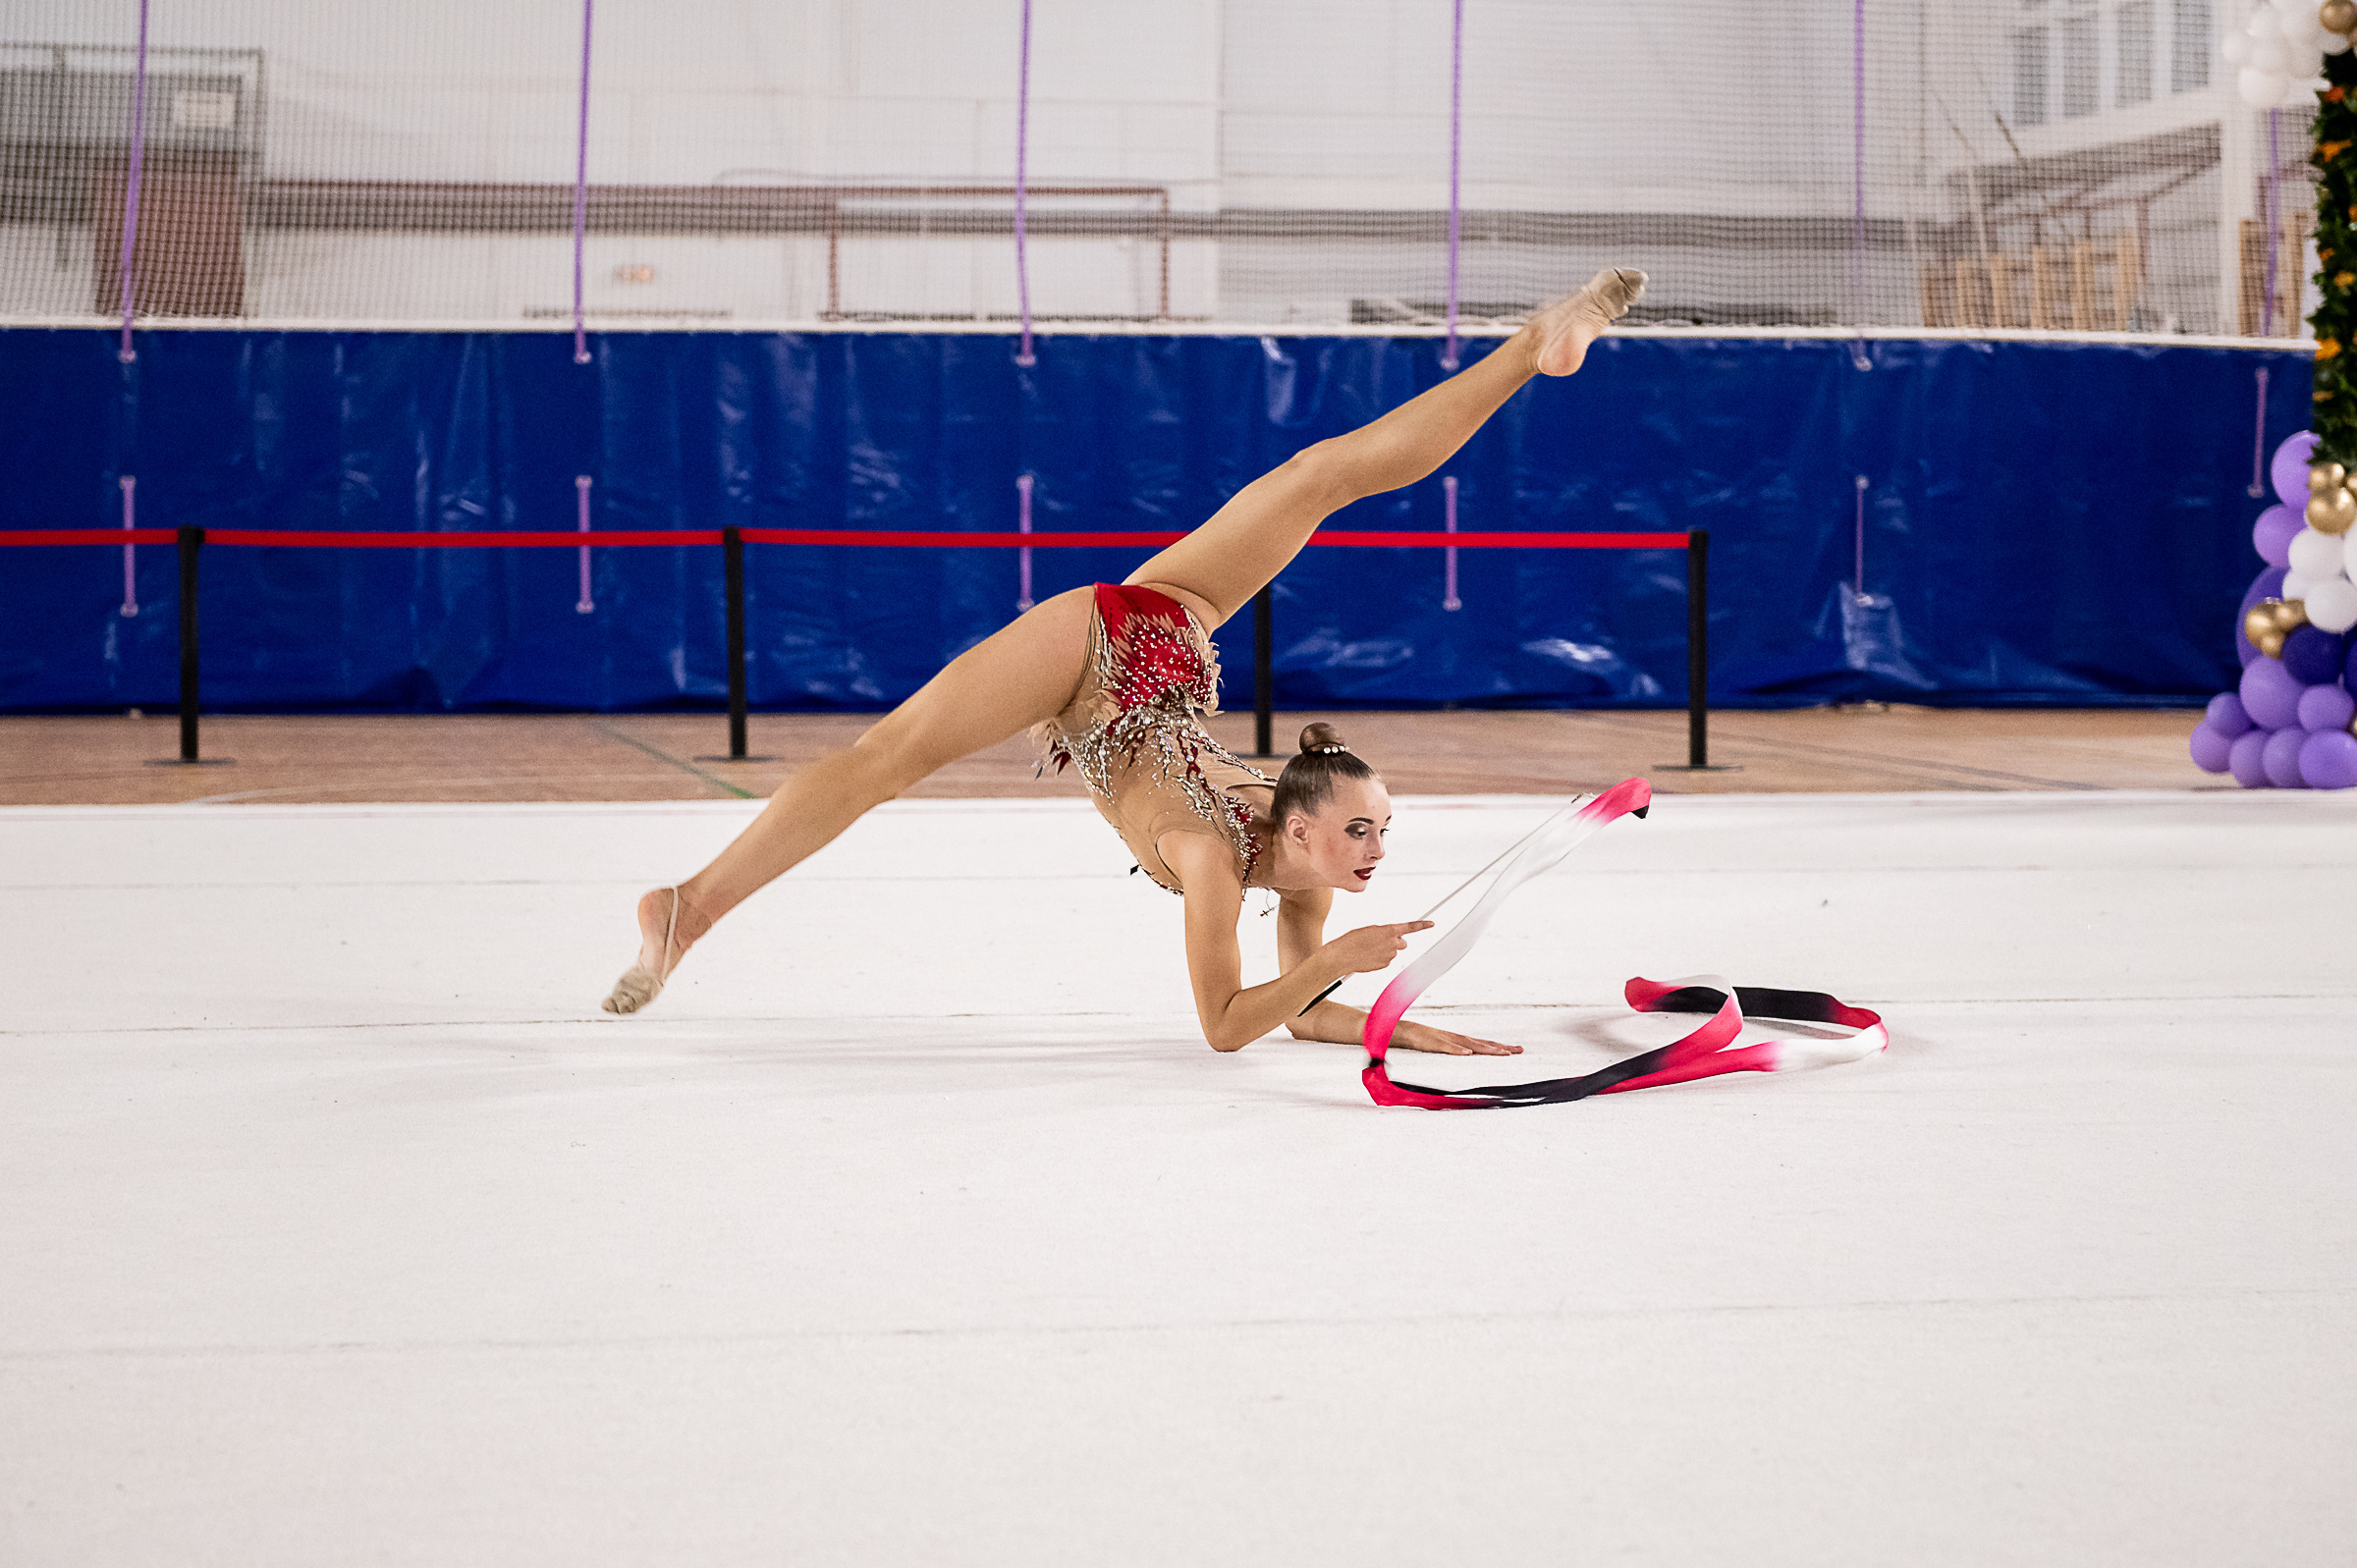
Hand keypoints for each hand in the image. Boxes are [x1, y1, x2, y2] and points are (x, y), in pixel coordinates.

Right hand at [1321, 921, 1433, 975]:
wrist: (1341, 956)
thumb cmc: (1351, 940)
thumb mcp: (1369, 930)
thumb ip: (1383, 933)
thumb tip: (1391, 939)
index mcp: (1388, 930)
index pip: (1410, 927)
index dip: (1422, 925)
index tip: (1432, 923)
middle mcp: (1392, 943)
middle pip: (1402, 943)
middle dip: (1395, 942)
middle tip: (1381, 941)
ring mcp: (1389, 955)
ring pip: (1393, 952)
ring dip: (1385, 950)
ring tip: (1369, 949)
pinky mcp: (1384, 965)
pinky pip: (1386, 961)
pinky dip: (1379, 959)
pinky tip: (1367, 957)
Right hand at [1396, 1022, 1521, 1056]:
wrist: (1403, 1031)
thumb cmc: (1423, 1041)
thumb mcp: (1442, 1050)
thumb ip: (1455, 1054)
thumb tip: (1468, 1061)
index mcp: (1460, 1041)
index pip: (1485, 1044)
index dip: (1501, 1047)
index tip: (1518, 1050)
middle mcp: (1457, 1039)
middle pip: (1483, 1043)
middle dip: (1502, 1047)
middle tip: (1520, 1050)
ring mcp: (1446, 1040)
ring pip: (1470, 1044)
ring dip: (1486, 1049)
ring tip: (1502, 1053)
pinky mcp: (1434, 1043)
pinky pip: (1447, 1047)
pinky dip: (1457, 1050)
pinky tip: (1467, 1053)